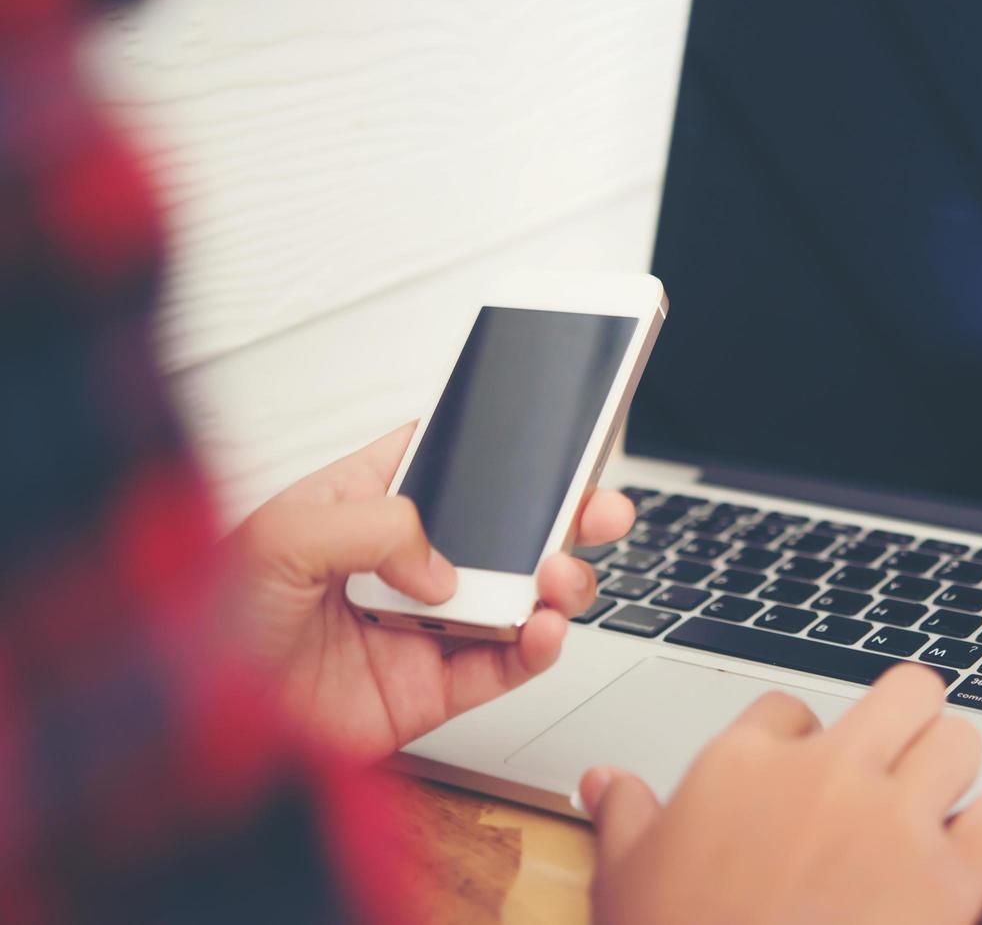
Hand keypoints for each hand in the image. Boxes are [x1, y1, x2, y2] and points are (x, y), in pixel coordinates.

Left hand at [226, 422, 633, 758]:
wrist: (197, 735)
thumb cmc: (202, 626)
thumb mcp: (278, 539)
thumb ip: (373, 527)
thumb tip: (444, 566)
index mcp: (355, 509)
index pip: (436, 463)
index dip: (488, 447)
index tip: (544, 434)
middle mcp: (396, 566)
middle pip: (497, 530)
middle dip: (557, 515)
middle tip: (596, 508)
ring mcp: (419, 627)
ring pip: (514, 596)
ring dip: (556, 581)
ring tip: (562, 577)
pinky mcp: (430, 689)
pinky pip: (502, 665)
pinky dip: (537, 647)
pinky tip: (545, 628)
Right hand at [578, 665, 981, 924]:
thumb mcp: (626, 880)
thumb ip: (625, 816)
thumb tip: (605, 781)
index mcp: (742, 764)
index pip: (791, 711)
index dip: (801, 745)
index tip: (800, 782)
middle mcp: (824, 775)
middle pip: (904, 691)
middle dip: (907, 720)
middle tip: (898, 759)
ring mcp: (891, 821)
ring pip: (961, 739)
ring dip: (953, 772)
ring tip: (936, 806)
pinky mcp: (948, 878)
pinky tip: (972, 853)